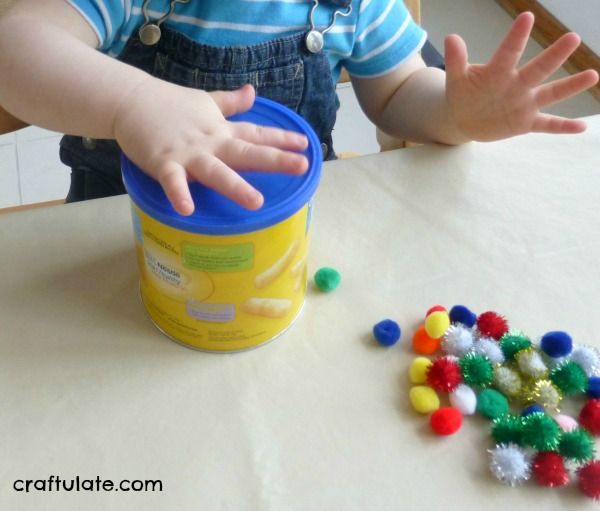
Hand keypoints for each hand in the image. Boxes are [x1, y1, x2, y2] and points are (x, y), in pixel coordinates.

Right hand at [113, 81, 308, 215]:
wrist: (130, 99)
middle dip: (275, 160)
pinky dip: (179, 194)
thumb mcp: (206, 101)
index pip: (256, 133)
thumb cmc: (170, 104)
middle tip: (302, 166)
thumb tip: (253, 92)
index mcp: (221, 130)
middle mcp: (211, 142)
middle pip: (247, 152)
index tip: (306, 144)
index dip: (281, 139)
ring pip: (216, 171)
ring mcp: (188, 153)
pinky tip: (187, 209)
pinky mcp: (163, 162)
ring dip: (235, 186)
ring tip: (256, 203)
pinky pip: (172, 181)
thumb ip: (231, 103)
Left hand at [444, 12, 598, 141]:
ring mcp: (524, 103)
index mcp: (499, 71)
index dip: (516, 36)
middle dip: (554, 55)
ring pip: (551, 93)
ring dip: (570, 86)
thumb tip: (451, 38)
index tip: (527, 17)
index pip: (509, 52)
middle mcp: (517, 84)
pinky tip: (582, 127)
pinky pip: (547, 124)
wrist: (465, 119)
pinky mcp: (526, 122)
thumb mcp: (457, 78)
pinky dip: (563, 127)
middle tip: (573, 37)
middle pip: (538, 68)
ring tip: (592, 75)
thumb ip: (456, 60)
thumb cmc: (464, 93)